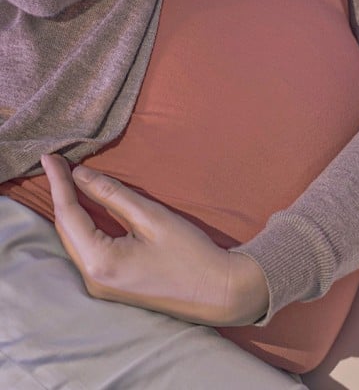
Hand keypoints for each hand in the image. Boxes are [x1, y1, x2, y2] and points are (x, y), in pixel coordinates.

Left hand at [40, 154, 268, 326]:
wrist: (218, 292)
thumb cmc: (191, 254)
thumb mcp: (153, 218)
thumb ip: (114, 196)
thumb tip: (81, 175)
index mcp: (101, 261)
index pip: (69, 214)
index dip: (59, 182)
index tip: (50, 157)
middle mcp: (91, 278)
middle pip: (65, 230)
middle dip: (61, 195)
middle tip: (56, 163)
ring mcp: (99, 287)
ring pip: (73, 241)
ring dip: (69, 211)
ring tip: (65, 181)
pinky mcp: (109, 287)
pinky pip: (85, 251)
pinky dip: (82, 227)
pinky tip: (83, 209)